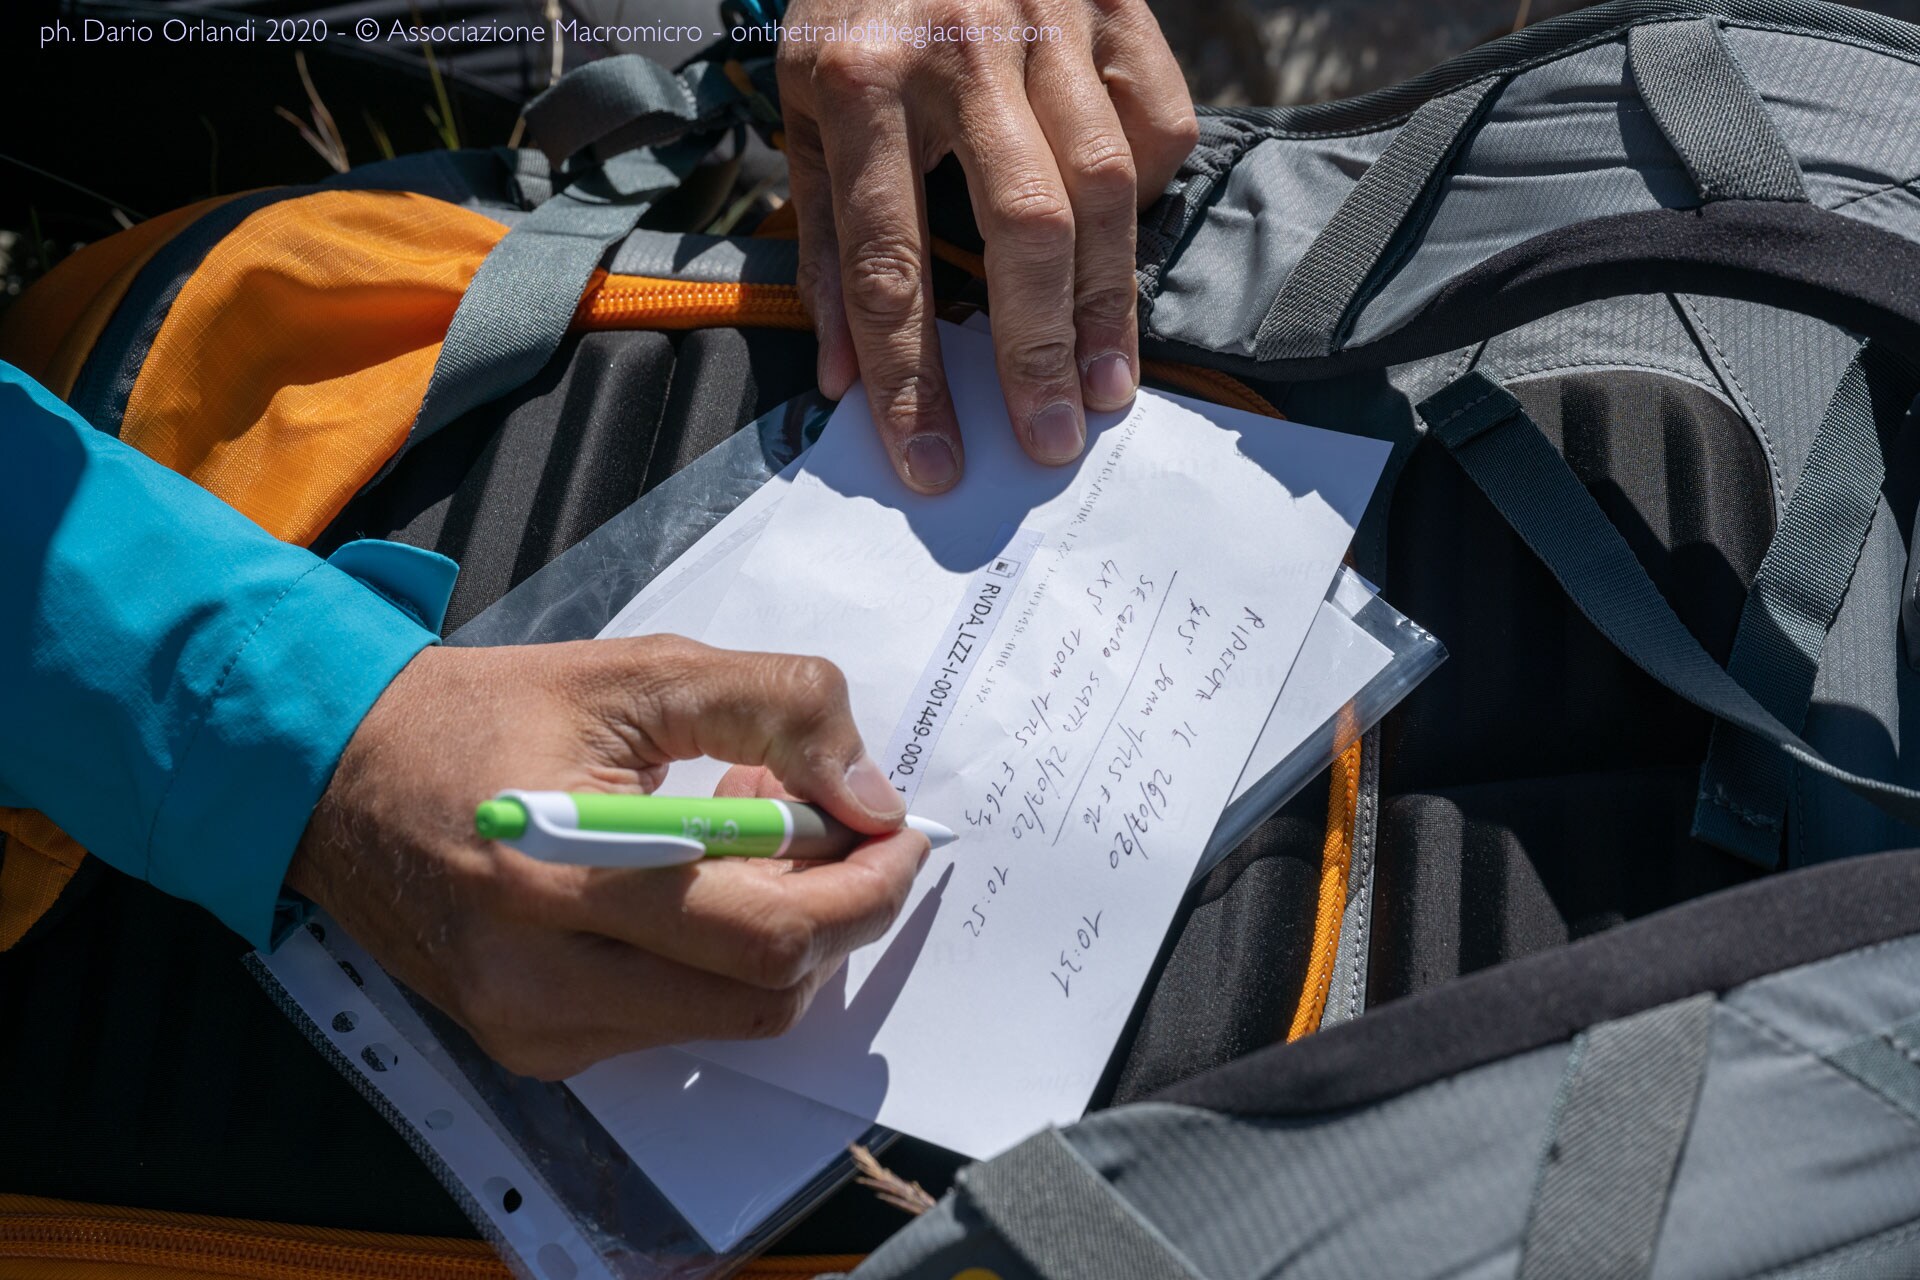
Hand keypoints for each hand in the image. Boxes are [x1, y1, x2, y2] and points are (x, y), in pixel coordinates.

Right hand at [287, 637, 923, 1079]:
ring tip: (745, 839)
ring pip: (730, 1019)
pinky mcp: (530, 1047)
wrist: (334, 777)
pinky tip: (690, 886)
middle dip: (837, 911)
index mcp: (568, 872)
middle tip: (832, 826)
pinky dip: (716, 961)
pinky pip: (673, 1025)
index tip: (900, 835)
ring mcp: (535, 1028)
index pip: (772, 930)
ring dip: (779, 937)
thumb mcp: (637, 671)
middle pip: (766, 992)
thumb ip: (772, 708)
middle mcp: (546, 979)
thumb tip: (869, 796)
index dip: (865, 889)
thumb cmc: (484, 714)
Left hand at [778, 0, 1197, 491]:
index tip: (933, 463)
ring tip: (1107, 386)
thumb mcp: (802, 108)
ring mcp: (1050, 18)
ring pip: (1105, 184)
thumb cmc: (852, 8)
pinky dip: (1149, 191)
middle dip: (1037, 351)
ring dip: (1108, 303)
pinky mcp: (1117, 0)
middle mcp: (959, 46)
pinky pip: (1158, 121)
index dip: (911, 378)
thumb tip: (845, 379)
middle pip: (1021, 228)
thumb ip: (824, 239)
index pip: (887, 262)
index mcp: (858, 78)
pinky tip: (1118, 241)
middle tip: (1050, 440)